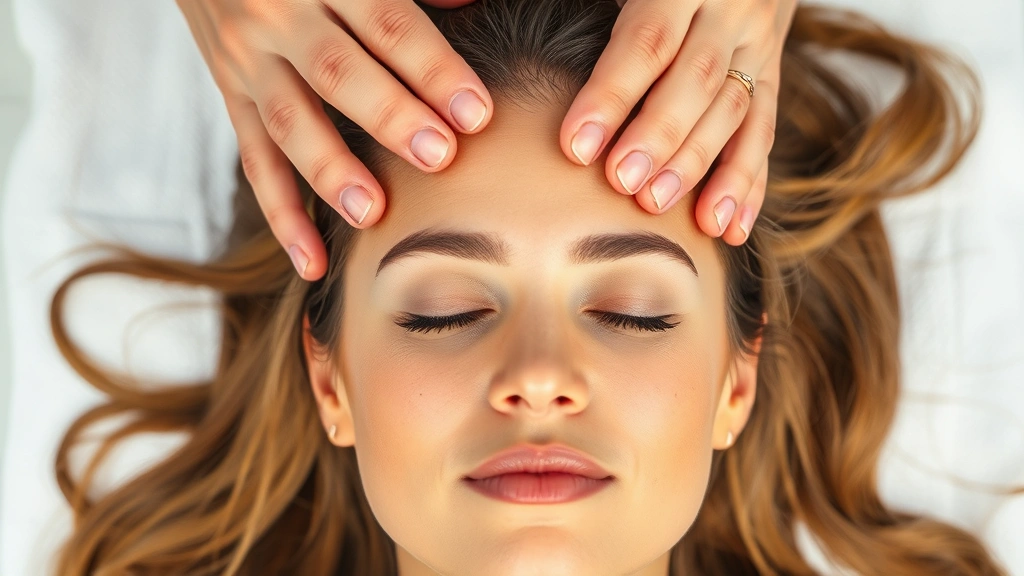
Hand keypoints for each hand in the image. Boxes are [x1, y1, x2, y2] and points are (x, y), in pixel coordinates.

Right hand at [177, 0, 488, 278]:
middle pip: (339, 72)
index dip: (432, 69)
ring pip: (291, 122)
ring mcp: (248, 60)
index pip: (388, 24)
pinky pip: (255, 161)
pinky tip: (313, 260)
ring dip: (331, 171)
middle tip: (438, 157)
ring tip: (373, 214)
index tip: (475, 113)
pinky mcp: (231, 96)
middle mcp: (280, 15)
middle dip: (389, 117)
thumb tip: (471, 5)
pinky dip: (282, 215)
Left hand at [561, 0, 796, 244]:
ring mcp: (759, 43)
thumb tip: (545, 65)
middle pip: (696, 80)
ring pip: (735, 111)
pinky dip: (746, 184)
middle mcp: (731, 9)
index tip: (577, 147)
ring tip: (659, 207)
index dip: (611, 95)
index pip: (647, 42)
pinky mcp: (772, 75)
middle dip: (659, 138)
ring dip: (698, 167)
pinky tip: (727, 228)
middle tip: (624, 184)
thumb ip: (600, 13)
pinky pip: (764, 132)